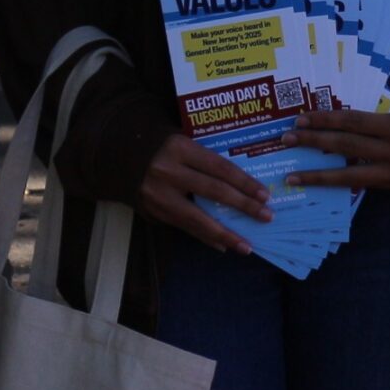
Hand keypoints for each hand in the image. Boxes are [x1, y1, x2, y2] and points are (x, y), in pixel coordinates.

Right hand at [137, 132, 273, 255]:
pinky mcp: (155, 211)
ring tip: (246, 246)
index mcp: (181, 148)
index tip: (264, 195)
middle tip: (266, 216)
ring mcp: (160, 194)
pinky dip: (206, 237)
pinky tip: (223, 245)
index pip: (220, 167)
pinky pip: (185, 227)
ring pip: (199, 217)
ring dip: (226, 234)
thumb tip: (243, 186)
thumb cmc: (165, 148)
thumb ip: (206, 161)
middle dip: (243, 206)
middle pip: (214, 191)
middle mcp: (169, 171)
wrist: (123, 156)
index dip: (244, 182)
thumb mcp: (184, 144)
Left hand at [288, 108, 389, 191]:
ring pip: (349, 174)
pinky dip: (338, 183)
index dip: (325, 120)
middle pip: (346, 145)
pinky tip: (319, 183)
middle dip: (314, 142)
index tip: (301, 121)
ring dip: (317, 175)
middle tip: (287, 140)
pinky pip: (361, 185)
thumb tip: (332, 127)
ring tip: (293, 175)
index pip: (352, 121)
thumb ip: (371, 123)